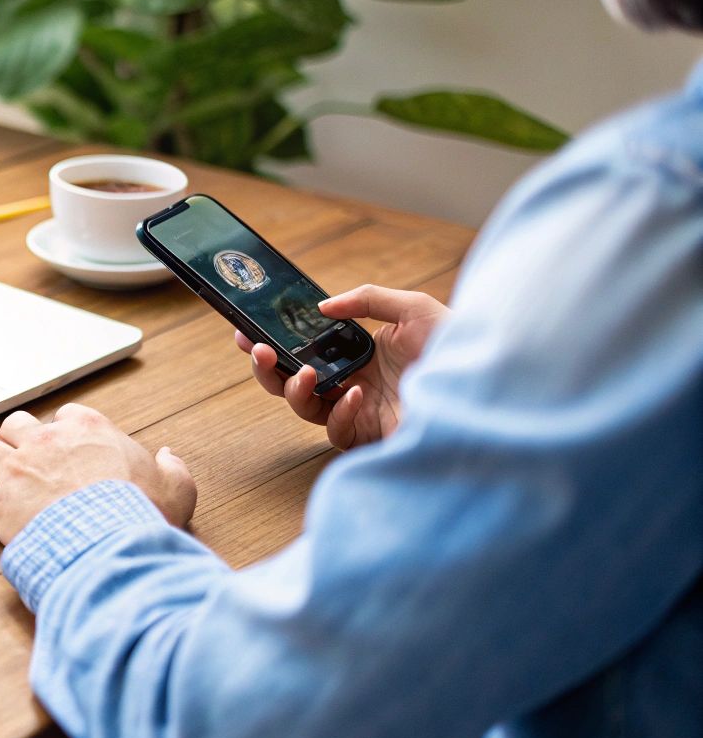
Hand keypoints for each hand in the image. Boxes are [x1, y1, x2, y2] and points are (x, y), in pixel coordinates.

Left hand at [0, 404, 196, 544]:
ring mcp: (17, 471)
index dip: (63, 428)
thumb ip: (172, 469)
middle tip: (12, 451)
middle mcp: (46, 442)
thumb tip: (169, 457)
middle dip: (15, 437)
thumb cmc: (141, 512)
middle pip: (18, 426)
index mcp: (88, 430)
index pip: (68, 415)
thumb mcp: (176, 486)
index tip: (63, 438)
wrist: (106, 539)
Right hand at [237, 283, 448, 449]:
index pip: (303, 352)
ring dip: (296, 390)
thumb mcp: (412, 308)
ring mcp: (361, 412)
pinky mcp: (373, 437)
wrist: (491, 385)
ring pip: (305, 409)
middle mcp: (354, 384)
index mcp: (358, 355)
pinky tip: (356, 394)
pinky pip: (337, 431)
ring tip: (307, 373)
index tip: (246, 332)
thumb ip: (366, 300)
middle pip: (292, 384)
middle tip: (259, 351)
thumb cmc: (460, 345)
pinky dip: (340, 412)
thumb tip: (322, 308)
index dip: (272, 344)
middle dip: (267, 369)